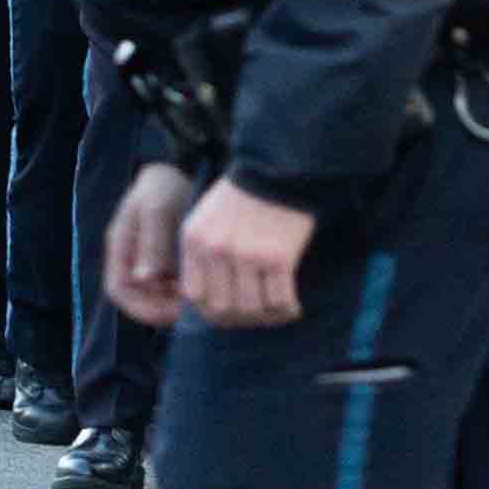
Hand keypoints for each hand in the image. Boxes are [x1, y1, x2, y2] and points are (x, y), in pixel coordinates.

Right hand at [105, 161, 194, 327]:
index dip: (141, 307)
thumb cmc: (164, 185)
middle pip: (140, 298)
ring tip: (204, 301)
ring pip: (159, 295)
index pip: (119, 289)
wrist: (181, 164)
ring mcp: (150, 260)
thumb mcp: (156, 209)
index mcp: (120, 246)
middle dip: (164, 310)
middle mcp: (132, 258)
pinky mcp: (168, 259)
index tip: (172, 312)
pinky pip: (174, 285)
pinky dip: (188, 291)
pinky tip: (209, 288)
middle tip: (194, 311)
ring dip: (178, 303)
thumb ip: (151, 242)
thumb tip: (144, 278)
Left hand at [180, 178, 315, 326]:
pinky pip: (279, 301)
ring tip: (278, 310)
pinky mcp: (276, 257)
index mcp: (194, 240)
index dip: (213, 311)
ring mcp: (245, 255)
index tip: (232, 310)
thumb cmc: (245, 194)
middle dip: (241, 319)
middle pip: (222, 309)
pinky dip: (287, 310)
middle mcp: (216, 250)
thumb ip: (202, 253)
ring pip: (251, 310)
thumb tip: (205, 298)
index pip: (194, 297)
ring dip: (267, 317)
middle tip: (259, 315)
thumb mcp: (207, 217)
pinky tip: (293, 306)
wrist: (279, 168)